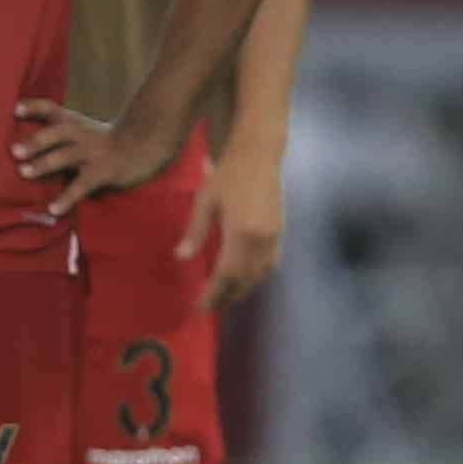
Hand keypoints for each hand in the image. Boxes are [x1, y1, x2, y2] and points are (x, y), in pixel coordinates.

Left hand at [11, 97, 174, 220]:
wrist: (145, 145)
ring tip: (24, 172)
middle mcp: (81, 135)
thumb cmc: (104, 140)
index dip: (34, 107)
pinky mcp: (103, 172)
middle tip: (15, 151)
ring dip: (44, 164)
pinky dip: (67, 198)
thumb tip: (20, 142)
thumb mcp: (82, 128)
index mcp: (73, 122)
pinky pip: (82, 186)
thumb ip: (57, 131)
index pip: (51, 109)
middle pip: (57, 133)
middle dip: (36, 141)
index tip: (15, 109)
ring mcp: (93, 153)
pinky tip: (53, 209)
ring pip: (66, 156)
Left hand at [187, 152, 284, 310]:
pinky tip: (242, 279)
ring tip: (222, 298)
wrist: (259, 156)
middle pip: (245, 280)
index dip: (213, 294)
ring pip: (260, 275)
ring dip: (241, 289)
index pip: (226, 275)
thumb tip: (181, 258)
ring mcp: (275, 237)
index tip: (199, 307)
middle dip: (226, 297)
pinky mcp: (281, 232)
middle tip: (207, 307)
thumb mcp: (204, 201)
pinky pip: (270, 264)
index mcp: (242, 234)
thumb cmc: (227, 175)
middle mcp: (262, 241)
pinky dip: (255, 276)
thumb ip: (194, 232)